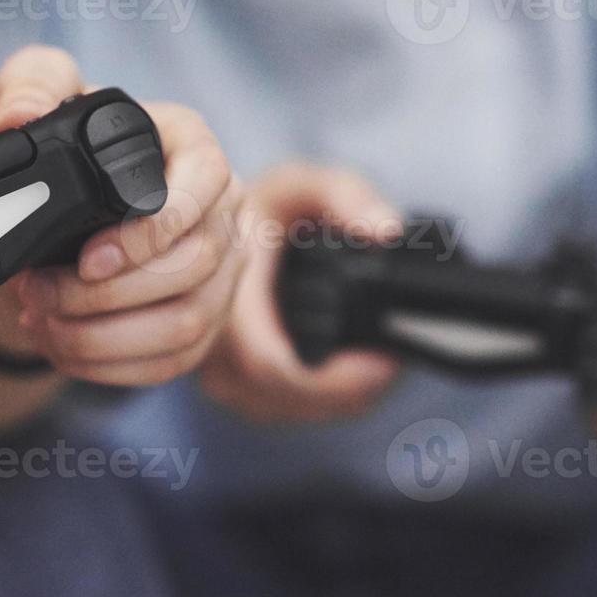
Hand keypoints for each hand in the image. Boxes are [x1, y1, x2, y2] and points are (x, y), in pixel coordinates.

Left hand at [0, 46, 245, 385]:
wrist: (51, 216)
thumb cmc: (57, 149)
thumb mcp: (35, 95)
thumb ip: (30, 82)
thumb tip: (22, 114)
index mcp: (191, 146)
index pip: (206, 184)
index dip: (153, 230)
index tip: (87, 258)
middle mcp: (221, 208)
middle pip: (196, 265)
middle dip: (109, 295)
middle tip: (40, 293)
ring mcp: (220, 270)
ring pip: (187, 323)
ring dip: (104, 336)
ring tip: (43, 322)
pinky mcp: (202, 321)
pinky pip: (173, 361)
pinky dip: (110, 365)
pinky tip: (63, 348)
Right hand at [201, 162, 402, 422]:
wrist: (208, 229)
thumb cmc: (259, 209)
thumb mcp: (301, 186)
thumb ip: (346, 197)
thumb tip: (385, 232)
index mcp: (221, 296)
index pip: (268, 364)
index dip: (331, 378)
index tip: (382, 361)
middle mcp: (205, 343)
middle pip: (281, 397)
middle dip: (346, 389)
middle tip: (390, 358)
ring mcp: (213, 371)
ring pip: (281, 410)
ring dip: (334, 396)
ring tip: (373, 361)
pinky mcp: (227, 386)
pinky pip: (275, 410)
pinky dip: (317, 398)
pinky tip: (345, 371)